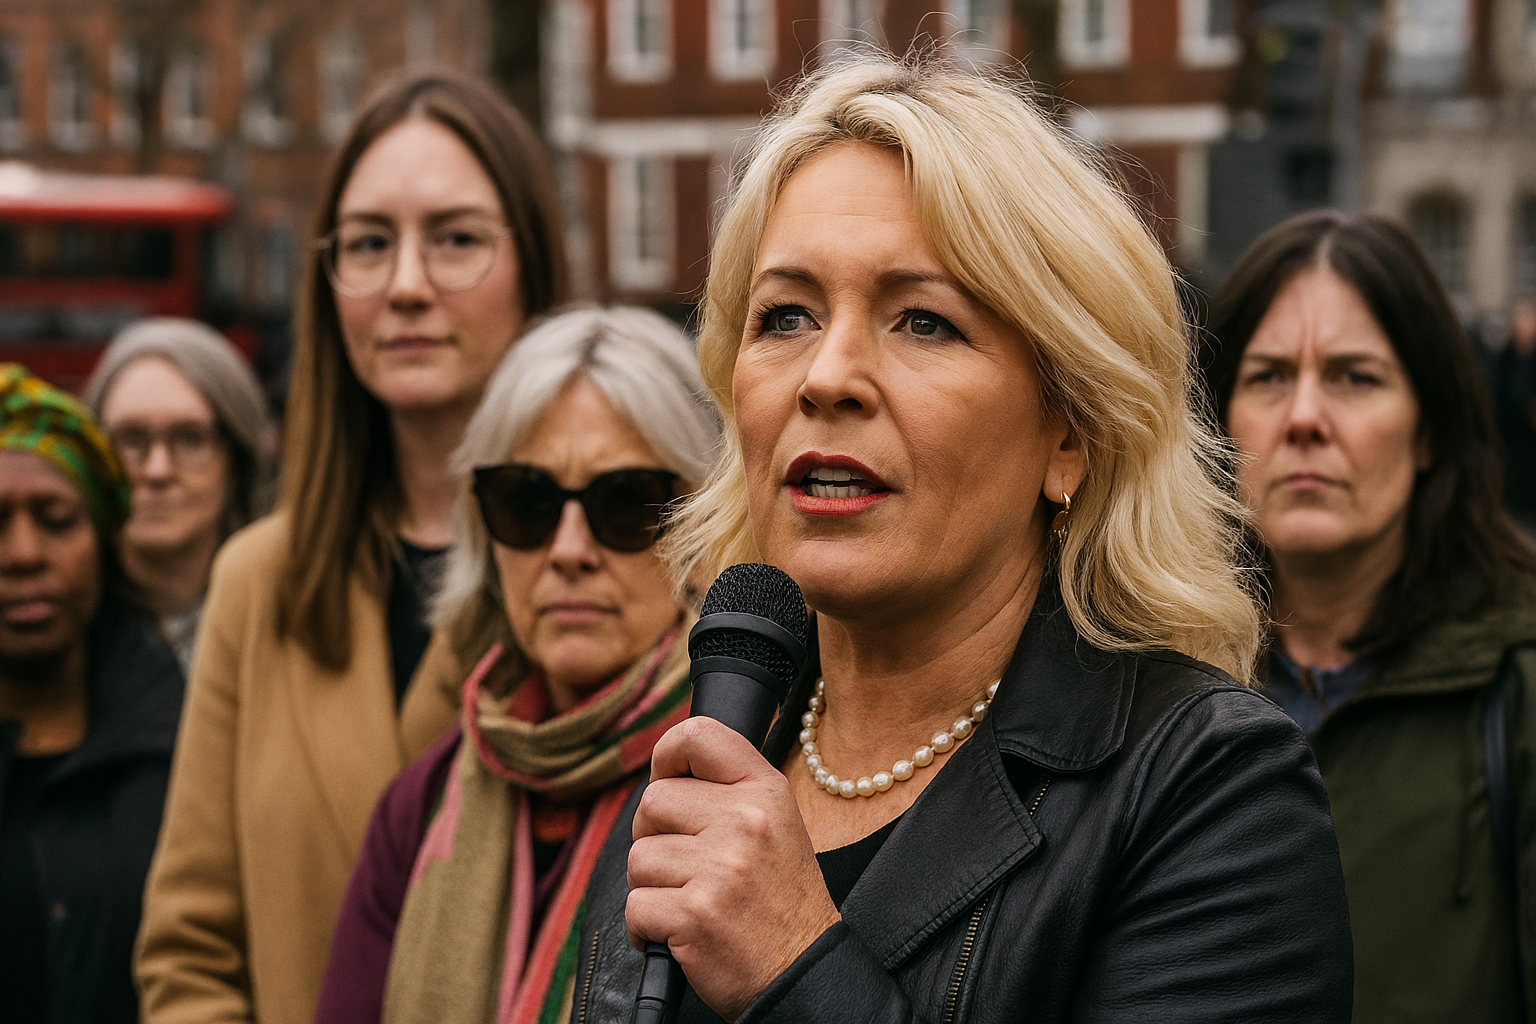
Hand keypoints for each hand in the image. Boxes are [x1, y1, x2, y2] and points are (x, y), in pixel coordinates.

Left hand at [626, 716, 841, 1020]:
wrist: (804, 971)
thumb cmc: (779, 899)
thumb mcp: (774, 824)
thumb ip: (727, 790)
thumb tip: (663, 771)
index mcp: (765, 791)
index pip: (698, 735)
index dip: (667, 755)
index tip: (667, 778)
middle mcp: (745, 820)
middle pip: (652, 802)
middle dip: (654, 836)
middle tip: (687, 865)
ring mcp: (720, 867)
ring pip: (637, 857)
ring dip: (652, 886)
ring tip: (691, 901)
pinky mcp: (694, 914)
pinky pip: (635, 905)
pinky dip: (646, 927)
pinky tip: (679, 932)